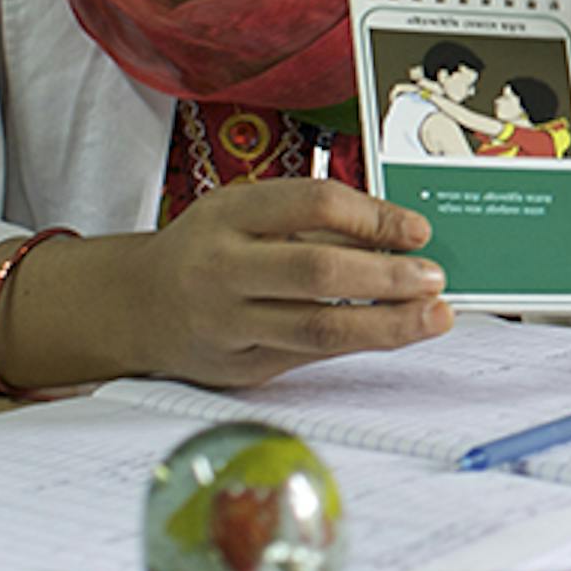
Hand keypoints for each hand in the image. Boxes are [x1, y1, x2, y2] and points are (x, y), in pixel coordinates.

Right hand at [107, 178, 450, 386]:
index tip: (416, 229)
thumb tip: (396, 235)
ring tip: (432, 316)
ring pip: (319, 327)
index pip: (313, 204)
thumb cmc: (206, 251)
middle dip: (387, 275)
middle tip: (433, 277)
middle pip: (318, 271)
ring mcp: (228, 323)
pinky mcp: (241, 366)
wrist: (137, 306)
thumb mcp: (244, 214)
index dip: (374, 215)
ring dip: (387, 323)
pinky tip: (392, 333)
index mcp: (229, 214)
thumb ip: (311, 222)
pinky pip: (310, 356)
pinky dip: (358, 343)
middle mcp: (223, 267)